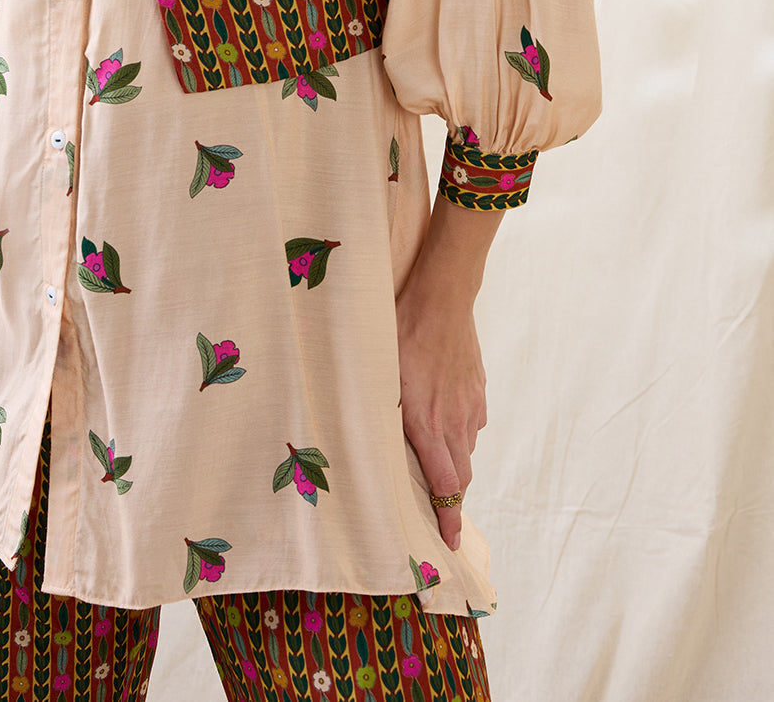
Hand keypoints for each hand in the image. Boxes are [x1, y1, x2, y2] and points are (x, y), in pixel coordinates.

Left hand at [396, 283, 486, 551]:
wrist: (441, 298)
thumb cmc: (401, 333)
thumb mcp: (379, 377)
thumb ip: (380, 414)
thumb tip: (365, 442)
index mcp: (428, 425)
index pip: (446, 487)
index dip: (448, 519)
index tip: (449, 544)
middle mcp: (454, 421)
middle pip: (461, 476)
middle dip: (452, 500)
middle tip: (440, 515)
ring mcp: (470, 404)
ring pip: (465, 447)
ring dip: (454, 463)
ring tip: (437, 466)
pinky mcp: (477, 387)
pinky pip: (472, 422)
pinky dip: (460, 432)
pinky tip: (444, 421)